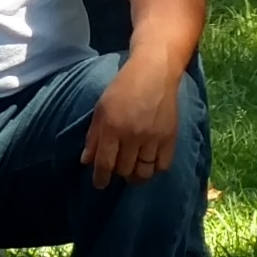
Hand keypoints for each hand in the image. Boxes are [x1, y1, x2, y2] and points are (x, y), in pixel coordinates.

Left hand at [83, 60, 186, 185]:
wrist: (155, 72)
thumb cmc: (123, 87)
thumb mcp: (101, 108)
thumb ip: (94, 136)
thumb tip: (86, 161)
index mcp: (113, 127)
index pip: (105, 163)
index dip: (101, 178)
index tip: (99, 184)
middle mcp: (133, 135)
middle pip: (124, 169)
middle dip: (118, 173)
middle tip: (118, 167)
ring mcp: (154, 138)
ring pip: (144, 171)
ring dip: (135, 175)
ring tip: (132, 171)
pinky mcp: (170, 137)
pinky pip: (163, 165)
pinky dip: (154, 169)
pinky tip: (149, 164)